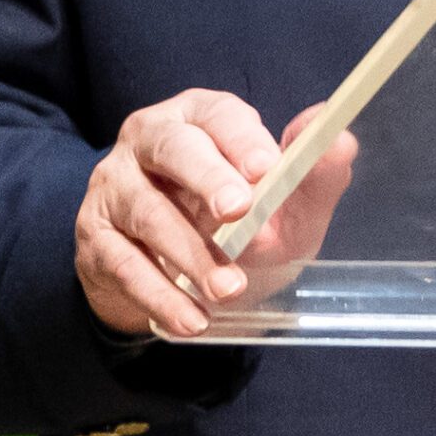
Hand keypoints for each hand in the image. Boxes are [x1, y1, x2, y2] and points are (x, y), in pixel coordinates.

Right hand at [74, 89, 357, 337]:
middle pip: (172, 148)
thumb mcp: (284, 202)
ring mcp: (115, 185)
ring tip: (228, 288)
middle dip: (207, 177)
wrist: (176, 277)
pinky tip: (191, 319)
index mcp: (199, 116)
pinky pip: (124, 264)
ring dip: (191, 253)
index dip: (242, 139)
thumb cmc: (237, 222)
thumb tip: (340, 141)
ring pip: (148, 211)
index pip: (218, 115)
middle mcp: (149, 139)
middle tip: (238, 210)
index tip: (267, 169)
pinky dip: (160, 294)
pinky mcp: (94, 236)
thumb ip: (313, 174)